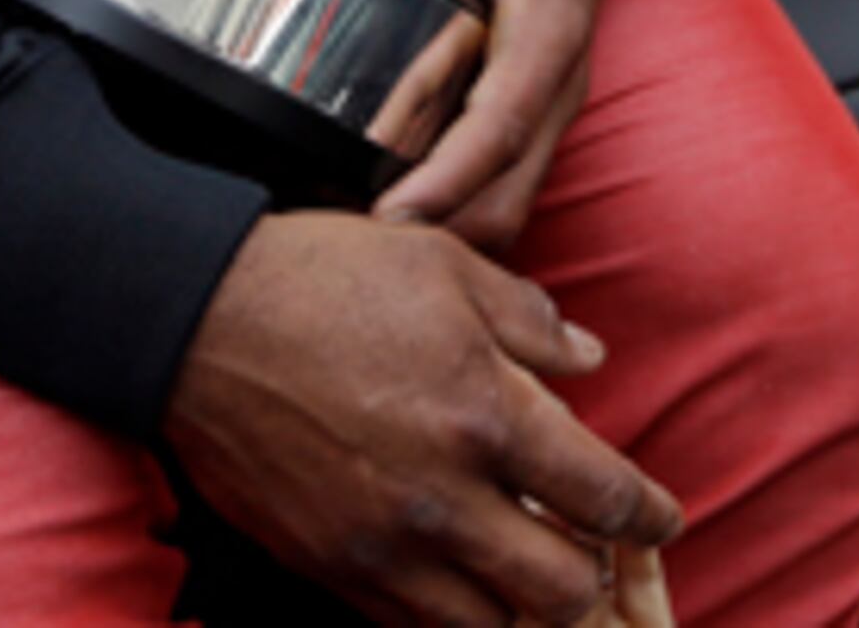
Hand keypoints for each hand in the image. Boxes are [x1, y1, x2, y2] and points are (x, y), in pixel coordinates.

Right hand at [167, 214, 683, 627]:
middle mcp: (444, 497)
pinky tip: (456, 577)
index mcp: (487, 415)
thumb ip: (531, 319)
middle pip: (562, 591)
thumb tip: (590, 354)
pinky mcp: (329, 569)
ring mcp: (383, 546)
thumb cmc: (324, 278)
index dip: (650, 515)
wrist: (198, 319)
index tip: (661, 516)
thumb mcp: (445, 266)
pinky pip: (411, 627)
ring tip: (523, 570)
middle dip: (592, 576)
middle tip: (590, 548)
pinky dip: (449, 613)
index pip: (605, 498)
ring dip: (520, 606)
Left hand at [351, 0, 616, 251]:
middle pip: (507, 195)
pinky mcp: (531, 115)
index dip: (446, 180)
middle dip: (438, 232)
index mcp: (547, 33)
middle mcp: (555, 85)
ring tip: (360, 232)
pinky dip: (454, 207)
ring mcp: (547, 107)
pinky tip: (391, 202)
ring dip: (446, 229)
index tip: (389, 216)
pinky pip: (501, 185)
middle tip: (352, 244)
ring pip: (508, 203)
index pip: (500, 128)